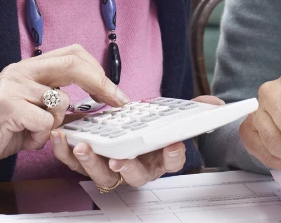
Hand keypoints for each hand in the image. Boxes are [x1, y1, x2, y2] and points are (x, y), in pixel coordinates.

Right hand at [0, 45, 127, 176]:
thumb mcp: (29, 109)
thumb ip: (54, 101)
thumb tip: (92, 104)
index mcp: (29, 67)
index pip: (72, 54)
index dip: (97, 71)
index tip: (115, 92)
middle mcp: (21, 70)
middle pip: (73, 64)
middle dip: (100, 83)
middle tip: (116, 101)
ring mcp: (13, 86)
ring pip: (61, 102)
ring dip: (55, 124)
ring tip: (34, 132)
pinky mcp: (7, 106)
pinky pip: (45, 123)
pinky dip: (40, 137)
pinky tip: (24, 138)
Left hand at [50, 94, 224, 186]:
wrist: (128, 123)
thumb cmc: (152, 123)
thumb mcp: (177, 114)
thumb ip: (198, 109)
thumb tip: (216, 106)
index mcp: (161, 157)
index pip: (173, 162)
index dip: (174, 156)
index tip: (173, 145)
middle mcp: (138, 168)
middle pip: (134, 175)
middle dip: (126, 167)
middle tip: (119, 159)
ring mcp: (112, 167)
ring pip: (103, 174)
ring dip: (91, 162)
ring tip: (82, 146)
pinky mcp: (89, 161)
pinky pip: (77, 163)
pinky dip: (67, 152)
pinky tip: (64, 137)